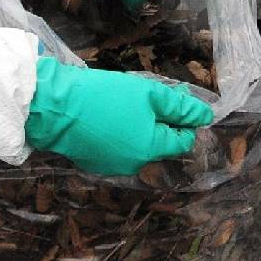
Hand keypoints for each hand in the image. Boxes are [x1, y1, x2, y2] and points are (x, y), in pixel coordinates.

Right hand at [25, 56, 209, 174]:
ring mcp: (111, 167)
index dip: (184, 119)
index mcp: (151, 150)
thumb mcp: (148, 94)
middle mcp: (134, 165)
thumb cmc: (105, 97)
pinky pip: (116, 148)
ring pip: (137, 145)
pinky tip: (106, 115)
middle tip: (148, 95)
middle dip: (159, 120)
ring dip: (138, 127)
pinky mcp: (92, 162)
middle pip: (159, 143)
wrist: (54, 108)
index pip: (182, 140)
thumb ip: (180, 106)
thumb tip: (206, 116)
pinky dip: (118, 134)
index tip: (175, 99)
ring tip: (124, 103)